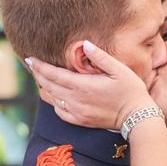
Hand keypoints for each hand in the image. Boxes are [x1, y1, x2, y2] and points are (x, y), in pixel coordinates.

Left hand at [26, 41, 154, 129]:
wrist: (137, 117)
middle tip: (32, 65)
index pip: (53, 75)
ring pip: (51, 99)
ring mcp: (77, 112)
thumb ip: (100, 57)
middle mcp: (76, 100)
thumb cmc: (131, 91)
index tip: (30, 58)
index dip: (39, 66)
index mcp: (82, 86)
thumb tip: (85, 44)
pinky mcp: (81, 121)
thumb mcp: (119, 69)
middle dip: (38, 74)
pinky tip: (55, 96)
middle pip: (48, 86)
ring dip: (44, 88)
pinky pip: (59, 112)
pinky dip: (53, 102)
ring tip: (41, 78)